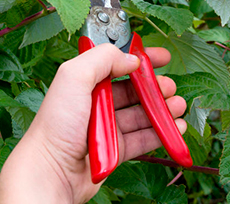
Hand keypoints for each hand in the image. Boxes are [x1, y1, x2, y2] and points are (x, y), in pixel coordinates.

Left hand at [0, 44, 186, 203]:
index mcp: (84, 82)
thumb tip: (131, 58)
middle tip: (171, 86)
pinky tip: (175, 129)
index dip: (140, 58)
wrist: (51, 172)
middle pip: (133, 90)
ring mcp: (106, 127)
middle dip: (155, 86)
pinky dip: (161, 133)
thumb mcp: (73, 77)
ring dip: (162, 109)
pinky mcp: (115, 150)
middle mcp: (95, 103)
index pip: (116, 63)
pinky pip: (143, 139)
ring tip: (178, 106)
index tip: (162, 57)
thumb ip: (102, 58)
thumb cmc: (56, 125)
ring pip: (141, 114)